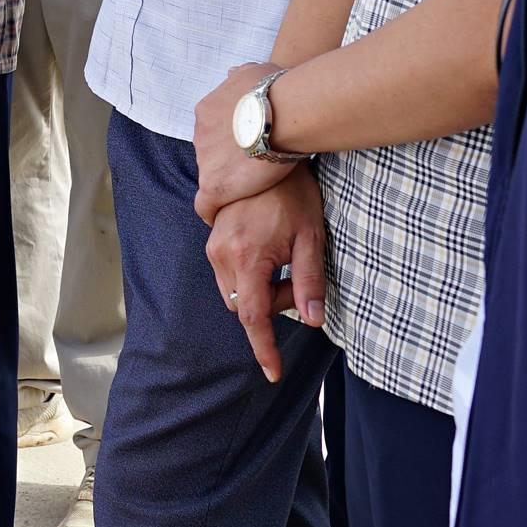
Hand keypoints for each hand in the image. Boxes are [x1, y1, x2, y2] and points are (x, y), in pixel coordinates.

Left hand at [192, 62, 294, 221]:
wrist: (285, 112)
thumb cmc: (277, 90)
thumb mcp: (255, 71)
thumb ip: (241, 76)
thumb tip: (233, 74)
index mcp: (208, 111)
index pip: (213, 132)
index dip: (230, 143)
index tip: (245, 149)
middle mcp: (200, 135)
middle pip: (210, 155)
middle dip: (228, 162)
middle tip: (252, 170)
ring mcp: (204, 161)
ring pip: (211, 177)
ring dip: (228, 183)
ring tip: (250, 191)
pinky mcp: (214, 185)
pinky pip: (205, 205)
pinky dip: (212, 212)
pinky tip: (223, 216)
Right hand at [205, 171, 328, 381]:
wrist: (263, 152)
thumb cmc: (293, 193)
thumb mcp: (311, 237)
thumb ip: (310, 281)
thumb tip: (314, 320)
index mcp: (247, 258)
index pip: (254, 318)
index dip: (264, 349)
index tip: (273, 374)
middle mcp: (222, 256)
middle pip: (247, 306)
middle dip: (274, 304)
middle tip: (299, 277)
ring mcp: (213, 246)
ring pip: (237, 292)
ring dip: (263, 290)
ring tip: (286, 259)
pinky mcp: (213, 239)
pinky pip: (230, 275)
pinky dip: (252, 276)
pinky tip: (271, 251)